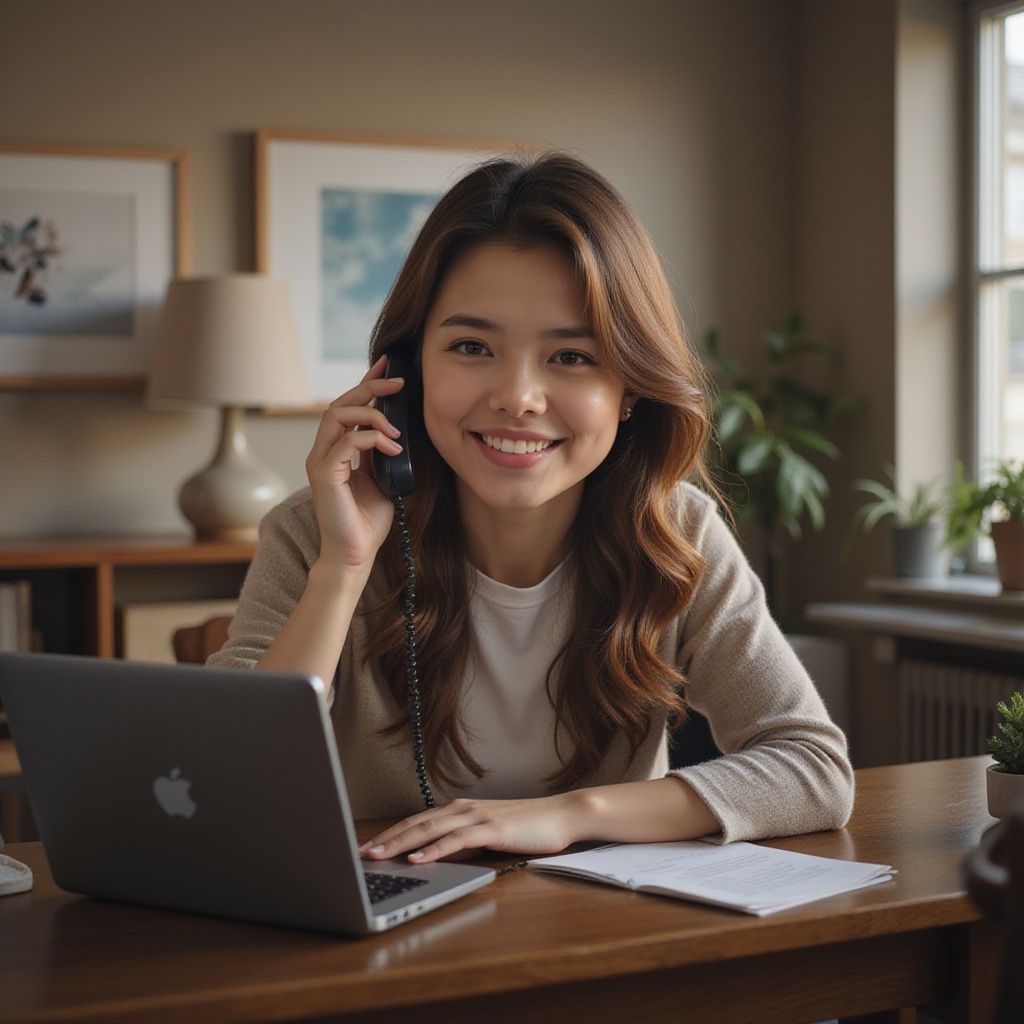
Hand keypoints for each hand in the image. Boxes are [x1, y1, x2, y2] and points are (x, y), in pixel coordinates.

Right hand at [305, 355, 404, 571]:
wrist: (355, 554)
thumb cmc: (367, 522)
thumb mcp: (383, 477)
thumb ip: (383, 453)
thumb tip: (400, 429)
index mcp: (337, 449)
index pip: (350, 406)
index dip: (368, 383)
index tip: (389, 365)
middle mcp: (323, 450)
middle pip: (340, 402)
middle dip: (371, 387)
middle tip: (400, 383)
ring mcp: (320, 461)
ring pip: (337, 415)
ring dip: (371, 414)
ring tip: (396, 430)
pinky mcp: (323, 474)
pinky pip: (346, 441)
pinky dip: (372, 438)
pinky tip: (393, 448)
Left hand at [359, 794, 581, 864]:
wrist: (561, 815)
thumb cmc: (526, 828)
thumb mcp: (486, 835)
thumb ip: (461, 842)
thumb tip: (433, 856)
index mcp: (459, 810)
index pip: (416, 822)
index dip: (389, 835)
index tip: (367, 848)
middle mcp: (462, 810)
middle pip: (415, 824)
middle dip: (385, 840)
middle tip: (360, 854)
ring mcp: (476, 817)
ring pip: (429, 830)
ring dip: (400, 844)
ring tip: (377, 856)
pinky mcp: (491, 829)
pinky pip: (457, 840)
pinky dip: (434, 849)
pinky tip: (418, 859)